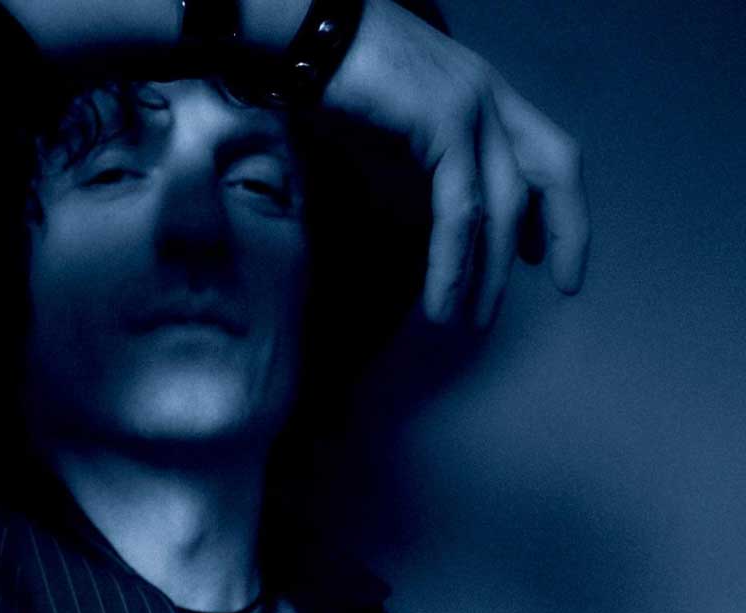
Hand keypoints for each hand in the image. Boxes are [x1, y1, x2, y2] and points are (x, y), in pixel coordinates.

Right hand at [322, 0, 589, 326]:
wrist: (305, 33)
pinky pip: (460, 208)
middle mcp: (488, 94)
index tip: (542, 254)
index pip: (543, 151)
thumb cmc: (332, 78)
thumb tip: (426, 215)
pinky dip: (454, 261)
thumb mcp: (390, 129)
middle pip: (555, 167)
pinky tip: (442, 297)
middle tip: (564, 283)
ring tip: (471, 318)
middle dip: (567, 232)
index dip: (555, 204)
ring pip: (503, 202)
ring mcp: (472, 103)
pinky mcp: (445, 120)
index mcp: (481, 93)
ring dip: (489, 271)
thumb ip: (419, 165)